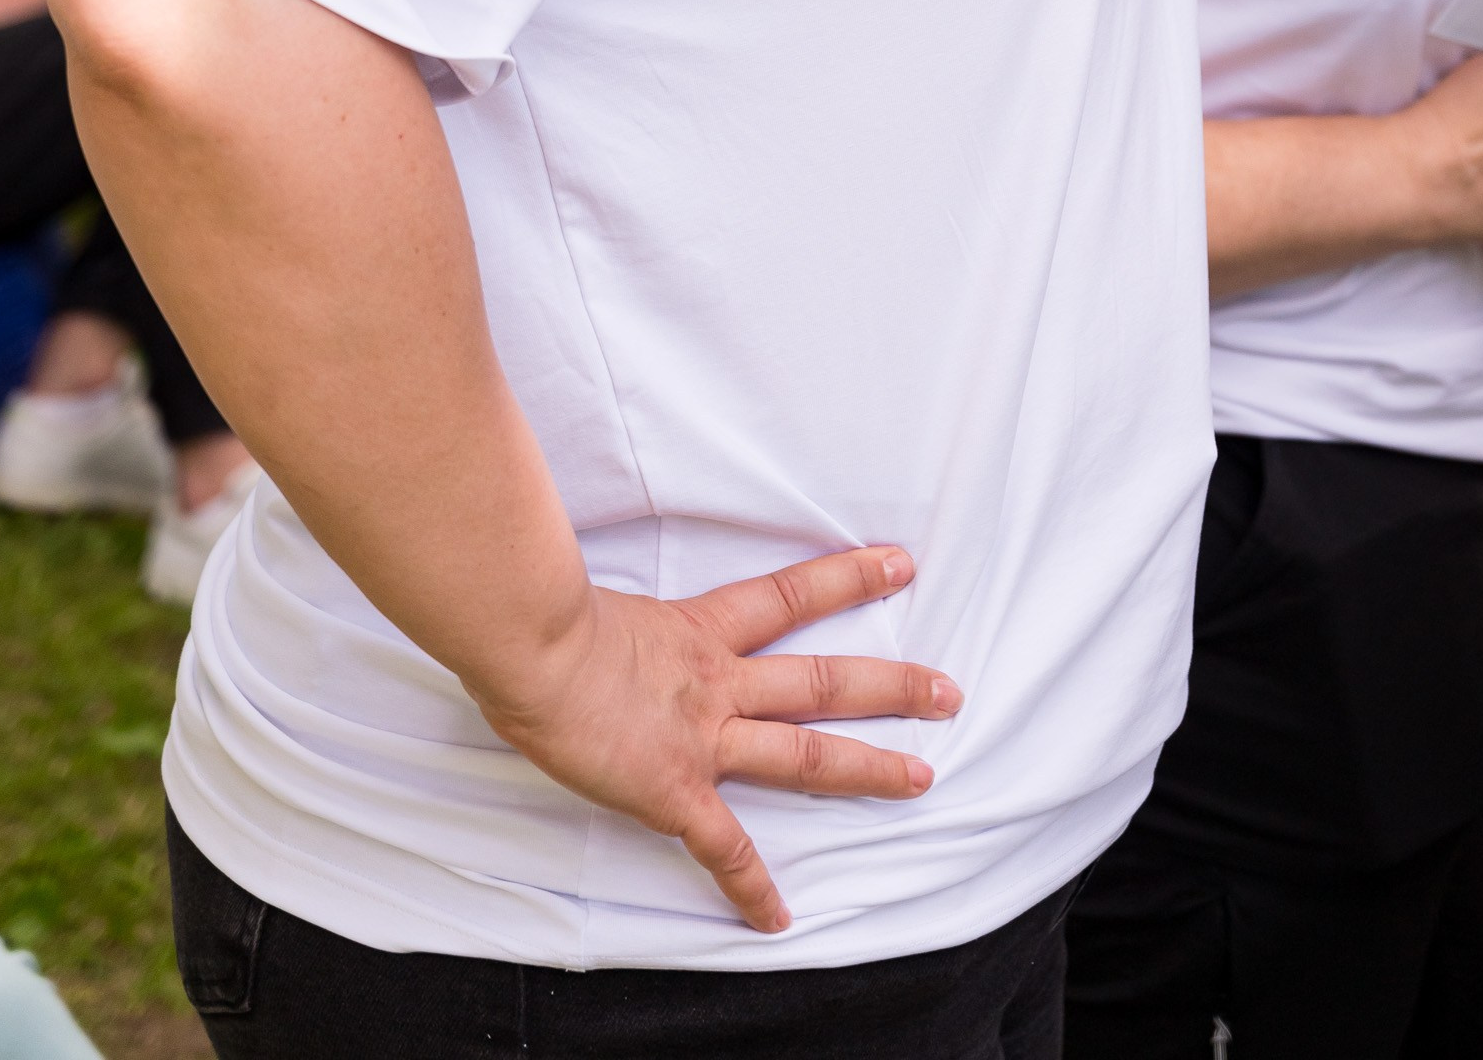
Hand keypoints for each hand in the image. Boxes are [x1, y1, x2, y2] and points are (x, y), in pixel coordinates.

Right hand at [473, 543, 959, 933]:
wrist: (533, 649)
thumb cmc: (543, 617)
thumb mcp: (591, 599)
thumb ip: (614, 615)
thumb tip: (581, 615)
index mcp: (699, 629)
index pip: (789, 596)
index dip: (846, 578)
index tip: (897, 565)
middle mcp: (716, 680)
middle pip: (823, 680)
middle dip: (891, 685)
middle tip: (949, 690)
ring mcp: (703, 736)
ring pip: (805, 752)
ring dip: (868, 767)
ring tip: (922, 777)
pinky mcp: (675, 790)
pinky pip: (724, 848)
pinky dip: (749, 887)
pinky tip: (776, 918)